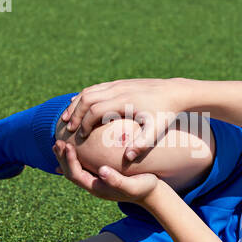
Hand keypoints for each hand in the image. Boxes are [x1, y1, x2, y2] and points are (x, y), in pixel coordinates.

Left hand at [53, 140, 161, 204]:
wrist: (152, 193)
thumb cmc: (144, 187)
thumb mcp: (133, 185)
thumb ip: (117, 180)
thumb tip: (101, 171)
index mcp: (97, 188)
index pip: (75, 175)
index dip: (69, 161)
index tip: (67, 145)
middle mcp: (94, 185)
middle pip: (70, 173)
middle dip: (62, 158)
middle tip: (57, 142)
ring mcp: (97, 181)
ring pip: (74, 170)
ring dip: (66, 158)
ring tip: (59, 144)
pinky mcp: (102, 175)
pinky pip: (83, 167)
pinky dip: (74, 158)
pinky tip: (73, 149)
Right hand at [60, 78, 189, 163]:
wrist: (176, 91)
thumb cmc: (166, 113)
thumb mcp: (156, 130)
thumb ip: (142, 144)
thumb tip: (127, 158)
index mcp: (123, 102)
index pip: (95, 111)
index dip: (84, 124)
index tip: (79, 137)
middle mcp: (118, 89)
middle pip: (87, 98)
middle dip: (74, 113)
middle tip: (67, 129)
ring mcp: (118, 84)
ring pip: (89, 91)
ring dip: (75, 104)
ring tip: (66, 118)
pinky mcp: (120, 82)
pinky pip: (96, 87)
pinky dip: (84, 96)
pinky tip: (78, 105)